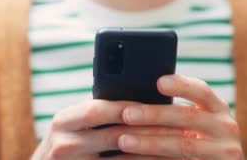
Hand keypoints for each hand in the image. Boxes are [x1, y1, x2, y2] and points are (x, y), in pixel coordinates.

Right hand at [31, 99, 183, 158]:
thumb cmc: (68, 142)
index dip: (130, 107)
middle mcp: (65, 142)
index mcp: (65, 119)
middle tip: (182, 129)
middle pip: (116, 136)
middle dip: (151, 132)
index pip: (100, 109)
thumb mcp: (74, 123)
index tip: (159, 105)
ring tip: (180, 148)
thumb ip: (98, 110)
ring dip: (154, 154)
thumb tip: (140, 92)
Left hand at [117, 74, 243, 158]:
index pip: (202, 91)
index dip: (181, 85)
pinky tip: (131, 159)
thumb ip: (178, 111)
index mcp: (218, 109)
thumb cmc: (201, 139)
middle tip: (126, 114)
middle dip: (154, 115)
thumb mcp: (200, 121)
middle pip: (187, 118)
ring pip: (182, 146)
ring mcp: (222, 152)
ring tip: (124, 141)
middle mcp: (225, 128)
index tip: (159, 82)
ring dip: (149, 143)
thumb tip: (137, 100)